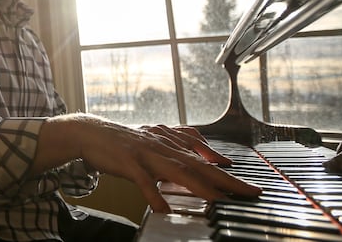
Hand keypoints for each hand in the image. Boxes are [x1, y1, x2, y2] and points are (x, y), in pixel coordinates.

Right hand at [71, 116, 261, 212]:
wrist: (91, 132)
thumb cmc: (125, 140)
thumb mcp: (157, 140)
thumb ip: (181, 146)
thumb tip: (208, 157)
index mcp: (170, 143)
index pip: (206, 159)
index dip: (230, 173)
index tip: (250, 187)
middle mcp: (163, 146)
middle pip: (199, 165)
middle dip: (226, 180)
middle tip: (248, 192)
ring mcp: (146, 154)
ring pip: (177, 170)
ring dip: (200, 186)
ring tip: (218, 201)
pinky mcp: (128, 162)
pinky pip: (143, 181)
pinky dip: (154, 195)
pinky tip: (163, 210)